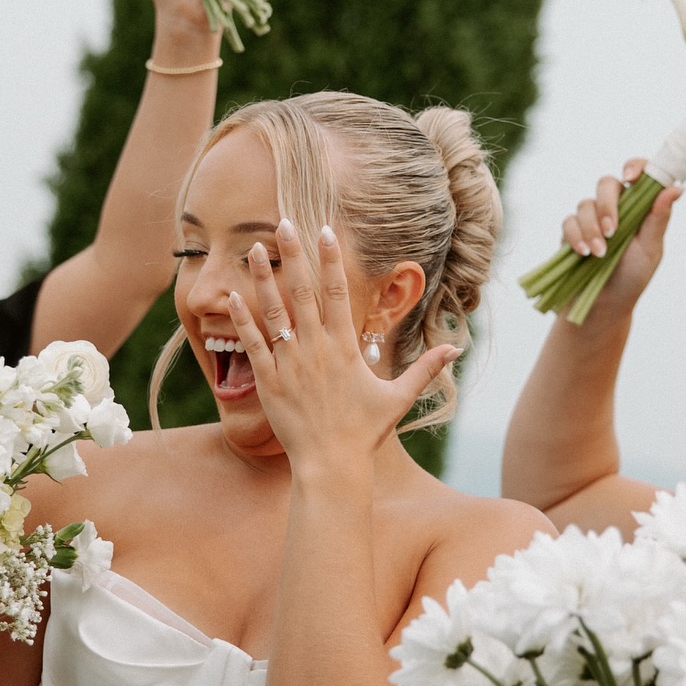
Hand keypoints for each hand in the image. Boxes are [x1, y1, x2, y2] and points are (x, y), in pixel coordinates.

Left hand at [227, 220, 453, 468]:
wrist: (331, 464)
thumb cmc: (364, 432)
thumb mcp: (399, 398)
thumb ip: (425, 368)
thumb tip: (456, 348)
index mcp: (344, 346)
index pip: (337, 291)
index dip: (330, 258)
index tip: (325, 230)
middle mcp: (316, 347)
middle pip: (303, 290)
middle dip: (294, 253)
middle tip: (284, 222)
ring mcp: (290, 362)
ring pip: (274, 310)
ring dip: (264, 277)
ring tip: (256, 248)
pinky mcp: (269, 380)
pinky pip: (253, 343)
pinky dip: (241, 319)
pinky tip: (230, 296)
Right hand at [561, 159, 681, 322]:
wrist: (604, 305)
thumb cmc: (633, 276)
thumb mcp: (651, 248)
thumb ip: (658, 218)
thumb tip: (677, 187)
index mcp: (638, 207)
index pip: (637, 173)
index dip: (634, 167)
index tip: (631, 177)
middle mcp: (614, 208)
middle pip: (606, 183)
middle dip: (607, 205)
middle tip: (613, 231)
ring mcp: (591, 218)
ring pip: (585, 204)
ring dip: (592, 228)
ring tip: (600, 254)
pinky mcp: (571, 232)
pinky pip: (569, 222)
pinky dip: (576, 237)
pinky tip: (584, 254)